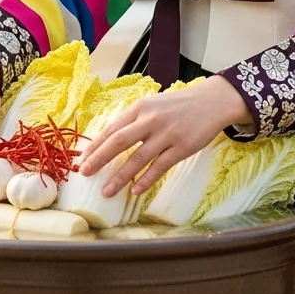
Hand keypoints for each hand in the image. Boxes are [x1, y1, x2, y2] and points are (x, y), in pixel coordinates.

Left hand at [77, 76, 251, 196]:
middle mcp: (150, 120)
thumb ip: (132, 121)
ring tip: (106, 191)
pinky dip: (146, 180)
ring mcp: (166, 134)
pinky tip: (135, 191)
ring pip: (138, 158)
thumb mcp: (152, 106)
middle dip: (99, 159)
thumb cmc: (176, 106)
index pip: (112, 128)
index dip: (95, 145)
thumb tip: (107, 141)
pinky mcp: (182, 147)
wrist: (211, 102)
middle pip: (119, 142)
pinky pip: (160, 167)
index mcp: (140, 108)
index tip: (82, 159)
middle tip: (84, 174)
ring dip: (120, 177)